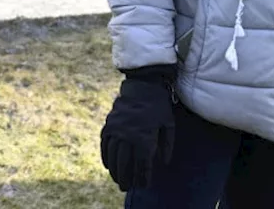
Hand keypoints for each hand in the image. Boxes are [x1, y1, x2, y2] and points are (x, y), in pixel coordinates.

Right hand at [99, 66, 175, 191]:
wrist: (143, 85)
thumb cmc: (159, 106)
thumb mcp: (169, 125)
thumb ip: (167, 145)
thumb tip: (163, 163)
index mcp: (145, 137)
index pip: (142, 164)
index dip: (142, 177)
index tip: (143, 185)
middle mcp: (128, 136)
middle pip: (125, 163)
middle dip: (126, 178)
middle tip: (126, 187)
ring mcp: (117, 129)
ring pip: (113, 156)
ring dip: (114, 170)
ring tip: (117, 180)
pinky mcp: (109, 123)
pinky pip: (104, 144)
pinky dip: (105, 156)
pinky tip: (108, 165)